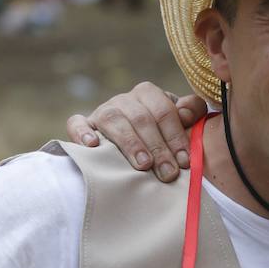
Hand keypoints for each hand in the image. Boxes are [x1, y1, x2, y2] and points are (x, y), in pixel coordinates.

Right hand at [65, 82, 207, 180]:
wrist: (132, 139)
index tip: (184, 161)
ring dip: (130, 143)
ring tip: (143, 165)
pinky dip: (82, 132)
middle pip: (142, 119)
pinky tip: (92, 146)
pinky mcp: (83, 124)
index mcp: (148, 94)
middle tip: (168, 173)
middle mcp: (124, 99)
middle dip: (158, 148)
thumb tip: (186, 113)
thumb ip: (191, 112)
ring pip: (114, 120)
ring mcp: (103, 111)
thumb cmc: (161, 132)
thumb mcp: (180, 120)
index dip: (176, 136)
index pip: (164, 112)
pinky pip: (77, 123)